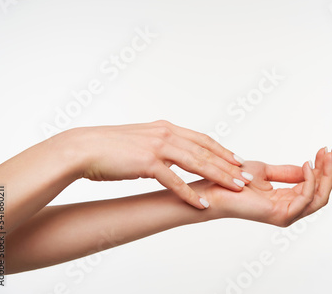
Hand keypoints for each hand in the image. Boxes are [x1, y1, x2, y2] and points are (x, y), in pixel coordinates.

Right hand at [60, 120, 252, 208]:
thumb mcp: (141, 140)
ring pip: (197, 163)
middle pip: (206, 151)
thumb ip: (160, 145)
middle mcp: (166, 134)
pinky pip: (174, 181)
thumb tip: (171, 156)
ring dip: (219, 176)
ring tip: (236, 188)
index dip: (222, 150)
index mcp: (166, 128)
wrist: (84, 147)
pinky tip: (202, 203)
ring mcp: (157, 147)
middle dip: (229, 165)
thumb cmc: (110, 147)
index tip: (238, 160)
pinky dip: (190, 193)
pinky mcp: (147, 163)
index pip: (202, 139)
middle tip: (247, 177)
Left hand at [203, 144, 331, 226]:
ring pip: (319, 196)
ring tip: (327, 154)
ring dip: (326, 173)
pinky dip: (309, 181)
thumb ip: (288, 172)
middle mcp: (291, 210)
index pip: (316, 185)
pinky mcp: (281, 215)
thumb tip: (308, 167)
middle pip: (323, 191)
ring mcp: (288, 215)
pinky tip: (308, 164)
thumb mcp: (267, 171)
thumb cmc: (236, 181)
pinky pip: (305, 199)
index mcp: (288, 200)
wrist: (217, 189)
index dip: (326, 166)